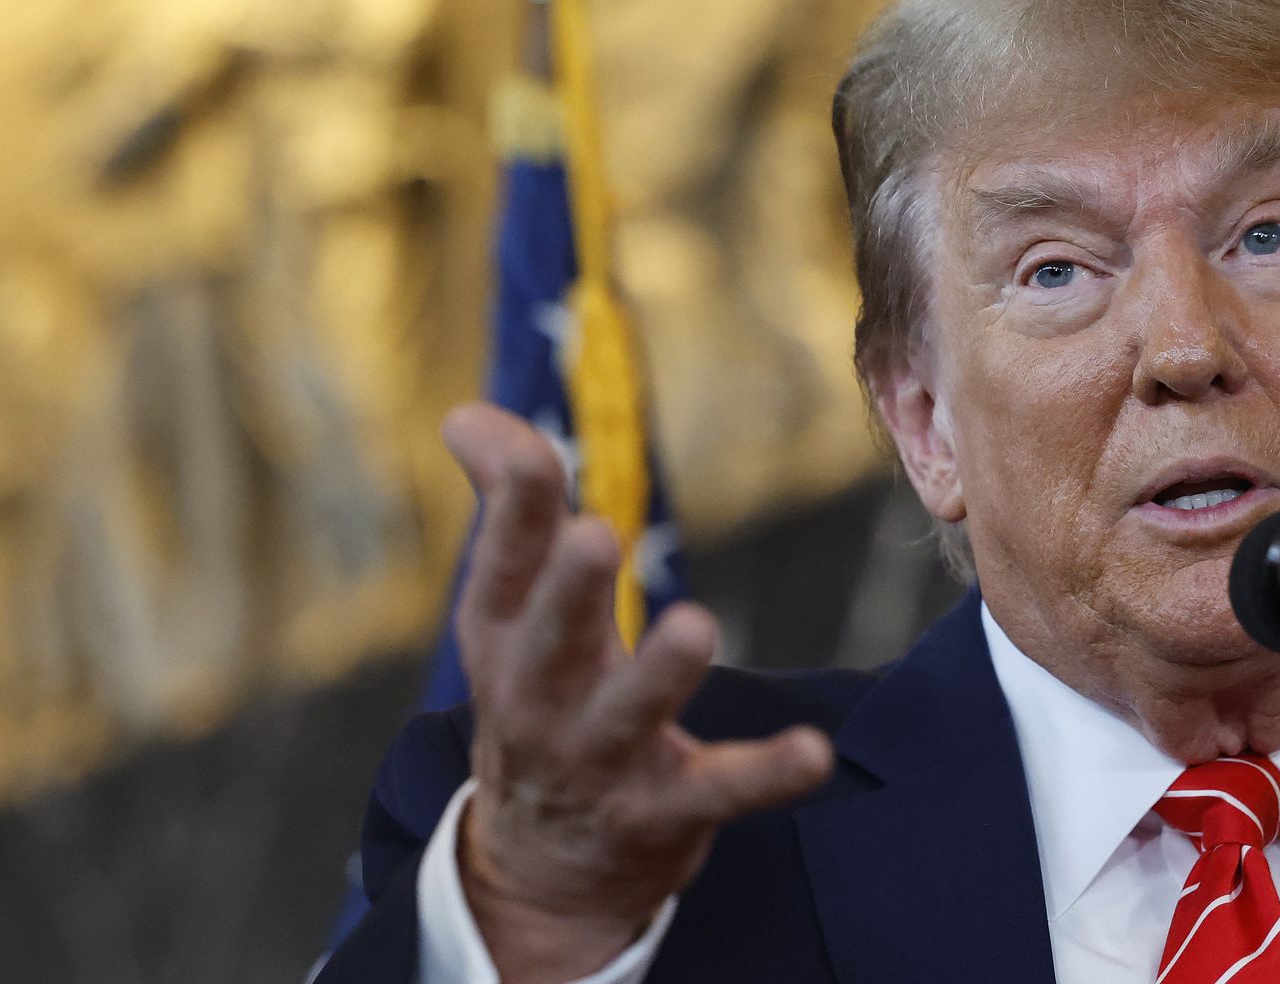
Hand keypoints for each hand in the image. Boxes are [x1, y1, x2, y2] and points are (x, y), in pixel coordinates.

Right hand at [439, 403, 833, 981]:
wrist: (540, 865)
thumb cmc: (540, 696)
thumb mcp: (512, 612)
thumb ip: (509, 509)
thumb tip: (465, 413)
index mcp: (501, 642)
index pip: (503, 569)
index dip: (515, 512)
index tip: (538, 457)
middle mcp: (540, 702)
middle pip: (549, 644)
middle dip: (568, 592)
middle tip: (595, 533)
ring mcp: (601, 762)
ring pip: (628, 716)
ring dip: (659, 675)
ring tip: (697, 627)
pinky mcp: (664, 812)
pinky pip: (720, 792)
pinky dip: (766, 774)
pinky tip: (814, 752)